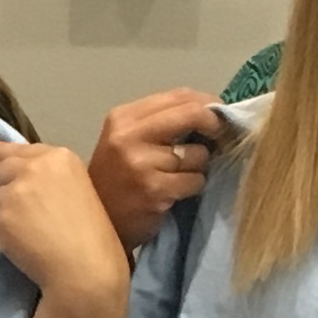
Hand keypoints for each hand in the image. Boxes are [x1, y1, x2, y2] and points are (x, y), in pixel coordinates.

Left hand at [0, 138, 129, 316]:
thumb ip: (47, 175)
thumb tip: (16, 176)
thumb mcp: (76, 187)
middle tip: (20, 209)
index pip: (17, 149)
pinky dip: (4, 233)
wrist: (85, 266)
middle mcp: (34, 167)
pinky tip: (26, 243)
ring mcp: (15, 191)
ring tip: (33, 230)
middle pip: (2, 170)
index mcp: (58, 157)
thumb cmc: (90, 232)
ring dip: (6, 211)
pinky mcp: (1, 217)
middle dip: (4, 185)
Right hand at [92, 91, 227, 251]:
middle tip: (219, 136)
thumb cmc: (118, 179)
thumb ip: (162, 122)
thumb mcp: (128, 140)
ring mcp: (141, 164)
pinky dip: (193, 187)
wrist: (98, 222)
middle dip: (213, 125)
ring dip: (198, 166)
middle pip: (191, 114)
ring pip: (197, 153)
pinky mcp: (154, 190)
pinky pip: (195, 180)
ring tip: (179, 175)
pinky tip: (175, 193)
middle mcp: (129, 136)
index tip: (218, 115)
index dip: (206, 103)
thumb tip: (212, 111)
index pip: (177, 96)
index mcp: (123, 118)